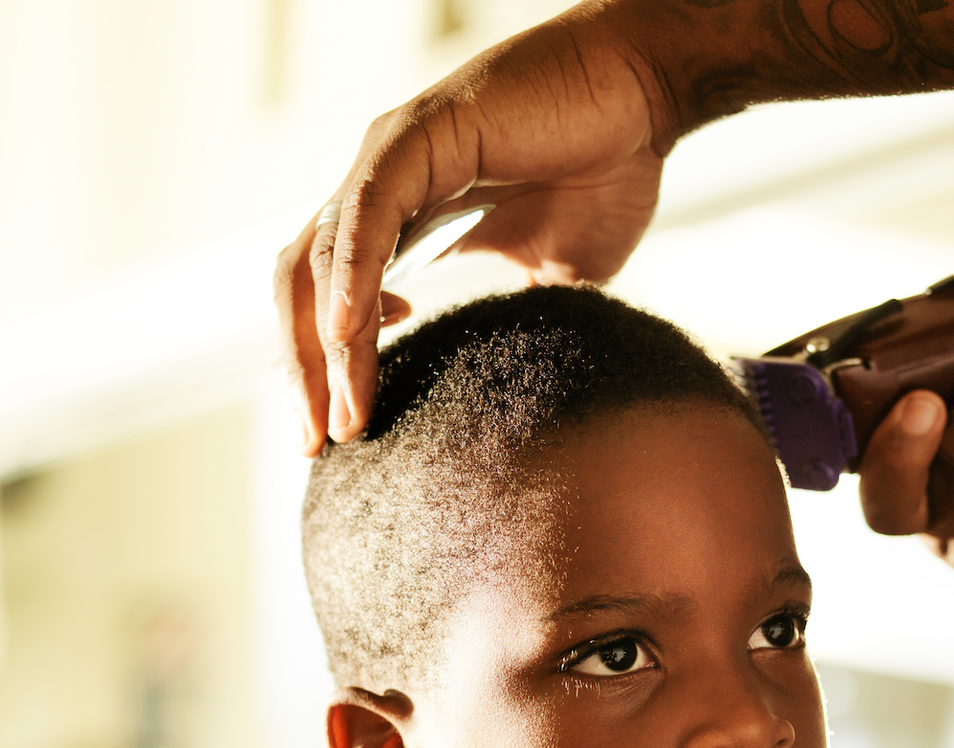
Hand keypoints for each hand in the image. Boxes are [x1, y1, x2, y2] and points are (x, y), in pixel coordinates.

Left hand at [275, 8, 670, 453]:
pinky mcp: (415, 137)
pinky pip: (365, 215)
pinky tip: (351, 334)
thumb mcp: (548, 276)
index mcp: (400, 225)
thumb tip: (507, 397)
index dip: (327, 373)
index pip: (331, 305)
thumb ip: (505, 321)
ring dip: (326, 347)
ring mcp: (390, 161)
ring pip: (322, 262)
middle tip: (322, 445)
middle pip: (305, 291)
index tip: (342, 437)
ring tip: (344, 414)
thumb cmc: (606, 171)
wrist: (649, 96)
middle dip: (306, 374)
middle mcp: (380, 192)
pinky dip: (350, 276)